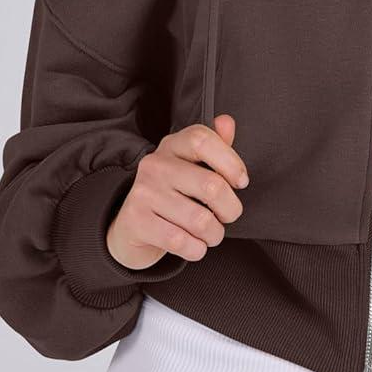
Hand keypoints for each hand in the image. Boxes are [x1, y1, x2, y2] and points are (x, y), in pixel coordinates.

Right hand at [105, 113, 248, 271]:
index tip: (241, 181)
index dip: (230, 162)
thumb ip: (214, 145)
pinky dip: (196, 249)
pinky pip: (182, 241)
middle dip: (230, 209)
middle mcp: (155, 165)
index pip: (203, 140)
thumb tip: (227, 122)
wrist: (131, 227)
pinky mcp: (136, 221)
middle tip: (228, 215)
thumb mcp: (191, 166)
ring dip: (214, 234)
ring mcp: (143, 193)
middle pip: (211, 186)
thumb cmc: (171, 194)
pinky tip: (195, 245)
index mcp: (172, 146)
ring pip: (200, 220)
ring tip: (211, 233)